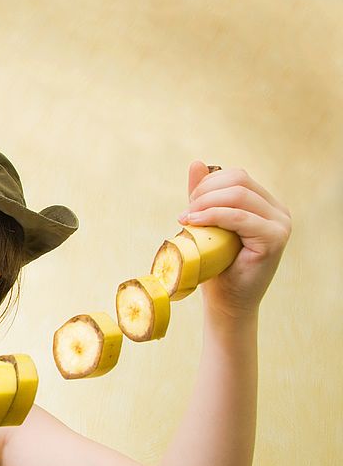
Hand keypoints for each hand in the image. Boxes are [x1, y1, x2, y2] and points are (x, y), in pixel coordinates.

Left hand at [178, 161, 291, 319]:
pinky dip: (213, 216)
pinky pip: (240, 217)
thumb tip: (197, 162)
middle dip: (205, 193)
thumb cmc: (215, 266)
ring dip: (205, 204)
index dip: (208, 185)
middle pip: (238, 181)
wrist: (227, 302)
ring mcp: (280, 223)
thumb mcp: (207, 225)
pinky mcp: (275, 238)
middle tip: (185, 214)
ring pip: (239, 196)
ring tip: (186, 220)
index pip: (237, 176)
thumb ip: (204, 196)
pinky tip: (194, 223)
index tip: (188, 206)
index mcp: (265, 204)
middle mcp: (278, 210)